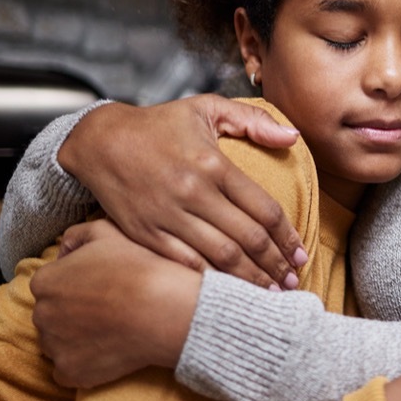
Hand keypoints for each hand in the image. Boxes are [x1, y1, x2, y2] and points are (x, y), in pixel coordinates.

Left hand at [30, 219, 201, 387]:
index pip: (50, 285)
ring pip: (57, 343)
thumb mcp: (109, 232)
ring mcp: (55, 347)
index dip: (75, 285)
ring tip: (110, 330)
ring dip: (75, 339)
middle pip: (51, 315)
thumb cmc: (139, 266)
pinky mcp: (70, 373)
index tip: (100, 287)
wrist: (163, 309)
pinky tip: (108, 351)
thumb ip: (78, 234)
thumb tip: (64, 248)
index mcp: (46, 281)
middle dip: (71, 313)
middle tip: (107, 309)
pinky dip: (83, 364)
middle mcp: (42, 315)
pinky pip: (67, 371)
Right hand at [58, 95, 305, 288]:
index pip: (263, 208)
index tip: (301, 252)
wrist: (98, 141)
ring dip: (250, 278)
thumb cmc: (157, 124)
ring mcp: (168, 216)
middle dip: (275, 264)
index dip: (287, 236)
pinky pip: (185, 264)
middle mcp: (193, 193)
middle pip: (247, 238)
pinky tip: (229, 291)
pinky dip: (211, 281)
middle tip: (294, 281)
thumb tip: (294, 138)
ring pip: (220, 257)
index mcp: (213, 165)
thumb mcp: (207, 108)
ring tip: (270, 292)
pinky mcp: (145, 234)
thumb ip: (254, 120)